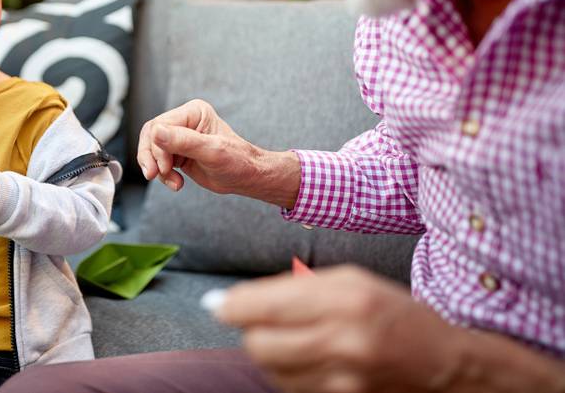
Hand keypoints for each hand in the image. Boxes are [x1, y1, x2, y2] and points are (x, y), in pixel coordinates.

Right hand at [137, 99, 299, 205]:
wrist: (248, 178)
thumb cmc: (238, 161)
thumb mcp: (211, 151)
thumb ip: (183, 141)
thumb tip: (156, 132)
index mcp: (193, 112)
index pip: (160, 125)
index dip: (157, 148)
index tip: (164, 167)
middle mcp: (185, 121)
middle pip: (151, 136)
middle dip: (151, 158)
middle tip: (155, 175)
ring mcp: (180, 138)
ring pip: (152, 150)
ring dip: (159, 170)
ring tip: (174, 183)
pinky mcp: (178, 153)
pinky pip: (159, 162)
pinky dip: (164, 175)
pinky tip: (177, 184)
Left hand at [216, 265, 463, 392]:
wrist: (444, 363)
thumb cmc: (390, 311)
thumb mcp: (348, 281)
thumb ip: (291, 287)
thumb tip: (231, 301)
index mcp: (345, 298)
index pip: (265, 306)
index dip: (232, 306)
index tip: (218, 304)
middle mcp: (344, 340)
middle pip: (259, 345)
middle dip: (249, 332)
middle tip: (259, 321)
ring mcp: (344, 379)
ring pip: (271, 371)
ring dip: (269, 353)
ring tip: (293, 338)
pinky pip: (292, 388)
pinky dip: (288, 373)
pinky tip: (307, 357)